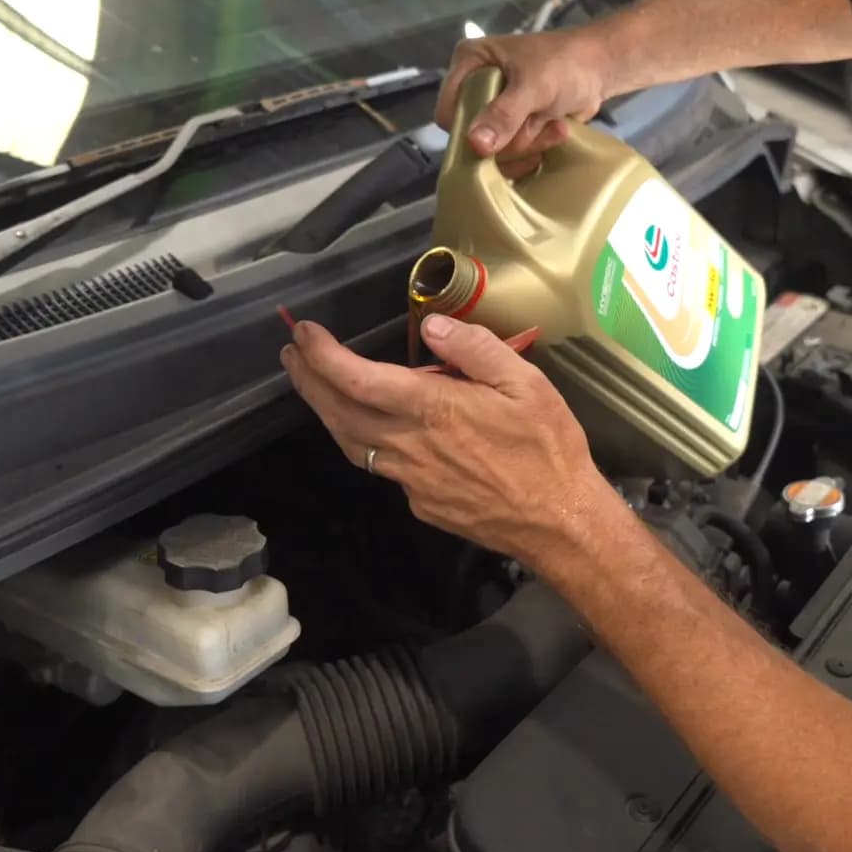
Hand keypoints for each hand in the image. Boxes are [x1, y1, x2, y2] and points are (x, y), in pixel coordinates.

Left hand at [279, 313, 614, 566]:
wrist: (560, 524)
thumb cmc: (548, 450)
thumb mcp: (526, 384)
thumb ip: (475, 349)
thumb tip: (433, 327)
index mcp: (432, 410)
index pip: (358, 379)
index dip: (323, 355)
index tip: (303, 334)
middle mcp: (409, 446)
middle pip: (339, 412)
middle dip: (309, 380)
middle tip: (290, 354)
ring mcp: (410, 480)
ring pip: (352, 443)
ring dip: (327, 412)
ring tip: (314, 387)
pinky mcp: (420, 504)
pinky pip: (382, 468)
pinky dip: (364, 442)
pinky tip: (370, 430)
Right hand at [435, 28, 612, 176]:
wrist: (602, 68)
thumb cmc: (566, 63)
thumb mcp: (534, 86)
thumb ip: (504, 114)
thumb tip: (475, 145)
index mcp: (469, 64)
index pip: (448, 111)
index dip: (468, 130)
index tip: (499, 135)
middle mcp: (475, 87)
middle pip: (473, 138)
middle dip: (510, 139)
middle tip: (538, 122)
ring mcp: (495, 110)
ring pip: (496, 151)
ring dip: (529, 144)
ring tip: (554, 125)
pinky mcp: (513, 126)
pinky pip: (513, 154)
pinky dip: (536, 148)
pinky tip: (556, 131)